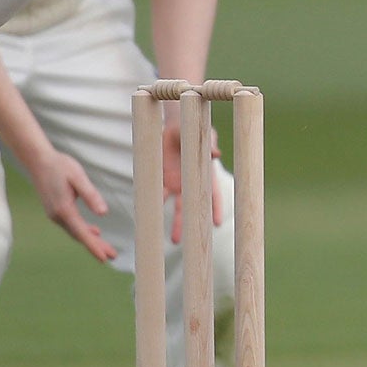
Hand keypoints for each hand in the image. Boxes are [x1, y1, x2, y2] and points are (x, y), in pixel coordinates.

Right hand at [29, 144, 113, 261]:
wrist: (38, 160)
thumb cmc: (60, 166)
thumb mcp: (78, 177)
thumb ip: (91, 195)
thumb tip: (103, 213)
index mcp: (64, 209)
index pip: (81, 232)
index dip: (93, 246)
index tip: (104, 257)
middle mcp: (58, 216)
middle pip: (79, 236)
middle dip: (95, 247)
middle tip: (112, 256)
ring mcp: (55, 214)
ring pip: (75, 232)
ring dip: (90, 240)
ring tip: (106, 248)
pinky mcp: (55, 211)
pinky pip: (71, 226)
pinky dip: (83, 231)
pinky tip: (94, 231)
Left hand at [161, 113, 226, 245]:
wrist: (175, 124)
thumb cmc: (194, 128)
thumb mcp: (203, 135)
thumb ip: (209, 145)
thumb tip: (216, 154)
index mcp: (206, 176)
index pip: (213, 196)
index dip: (216, 209)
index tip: (216, 224)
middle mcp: (192, 184)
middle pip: (193, 209)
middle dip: (190, 225)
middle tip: (187, 242)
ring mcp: (177, 183)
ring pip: (177, 207)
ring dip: (176, 223)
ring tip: (175, 240)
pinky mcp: (162, 177)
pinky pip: (158, 192)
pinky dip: (154, 202)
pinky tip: (149, 212)